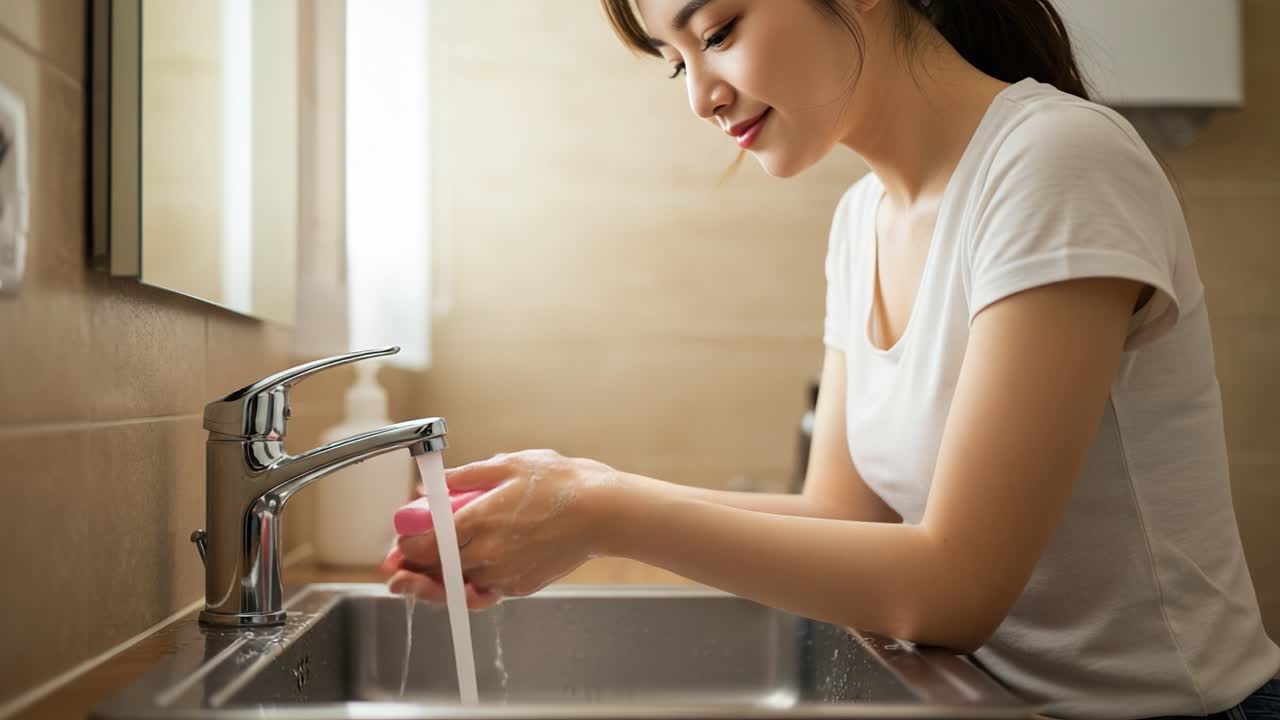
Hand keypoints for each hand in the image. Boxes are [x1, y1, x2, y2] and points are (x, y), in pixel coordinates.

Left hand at [390, 449, 616, 607]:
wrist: (604, 512)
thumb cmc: (562, 482)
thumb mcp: (508, 465)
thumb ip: (463, 478)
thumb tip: (429, 487)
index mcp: (478, 520)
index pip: (424, 544)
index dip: (405, 546)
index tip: (398, 541)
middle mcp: (487, 553)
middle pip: (434, 570)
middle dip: (412, 567)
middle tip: (397, 564)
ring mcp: (504, 574)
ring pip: (456, 587)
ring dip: (436, 581)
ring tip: (419, 578)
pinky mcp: (521, 587)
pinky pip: (484, 592)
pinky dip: (468, 588)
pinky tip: (461, 580)